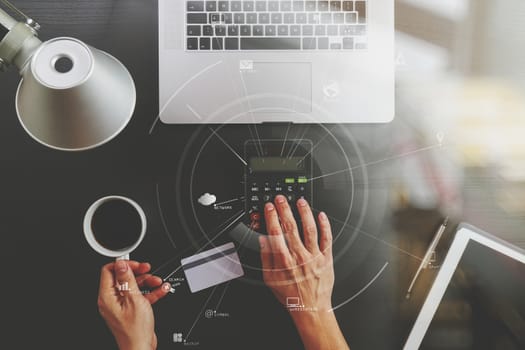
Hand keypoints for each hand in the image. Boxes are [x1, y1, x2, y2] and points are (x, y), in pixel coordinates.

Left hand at [98, 260, 170, 349]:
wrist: (141, 347)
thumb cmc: (135, 330)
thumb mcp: (134, 299)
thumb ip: (128, 280)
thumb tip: (121, 264)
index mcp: (107, 297)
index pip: (109, 271)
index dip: (123, 265)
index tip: (135, 264)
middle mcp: (112, 300)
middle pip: (122, 278)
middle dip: (138, 272)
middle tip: (147, 269)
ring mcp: (121, 305)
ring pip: (133, 286)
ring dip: (147, 282)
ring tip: (157, 281)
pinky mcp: (131, 310)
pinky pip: (139, 296)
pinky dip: (150, 292)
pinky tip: (160, 290)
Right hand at [259, 195, 348, 349]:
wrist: (310, 308)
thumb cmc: (290, 295)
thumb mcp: (270, 279)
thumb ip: (265, 258)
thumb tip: (263, 240)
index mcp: (283, 261)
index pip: (275, 233)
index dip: (271, 217)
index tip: (269, 208)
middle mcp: (299, 256)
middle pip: (291, 227)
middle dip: (285, 210)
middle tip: (281, 199)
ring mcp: (314, 256)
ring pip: (309, 229)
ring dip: (304, 213)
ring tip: (300, 202)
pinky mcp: (326, 258)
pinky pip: (326, 239)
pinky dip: (325, 226)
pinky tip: (321, 215)